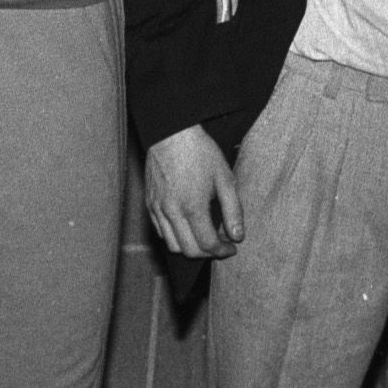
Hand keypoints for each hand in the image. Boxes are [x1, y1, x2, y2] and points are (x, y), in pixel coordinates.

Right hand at [144, 125, 242, 259]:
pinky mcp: (149, 203)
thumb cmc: (200, 153)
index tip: (232, 248)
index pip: (208, 244)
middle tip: (220, 245)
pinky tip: (187, 226)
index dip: (223, 251)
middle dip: (208, 253)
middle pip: (188, 250)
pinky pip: (160, 231)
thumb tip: (237, 236)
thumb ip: (233, 211)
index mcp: (193, 207)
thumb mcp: (225, 179)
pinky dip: (174, 236)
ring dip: (190, 247)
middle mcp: (172, 212)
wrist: (171, 134)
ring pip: (172, 245)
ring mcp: (157, 208)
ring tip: (203, 237)